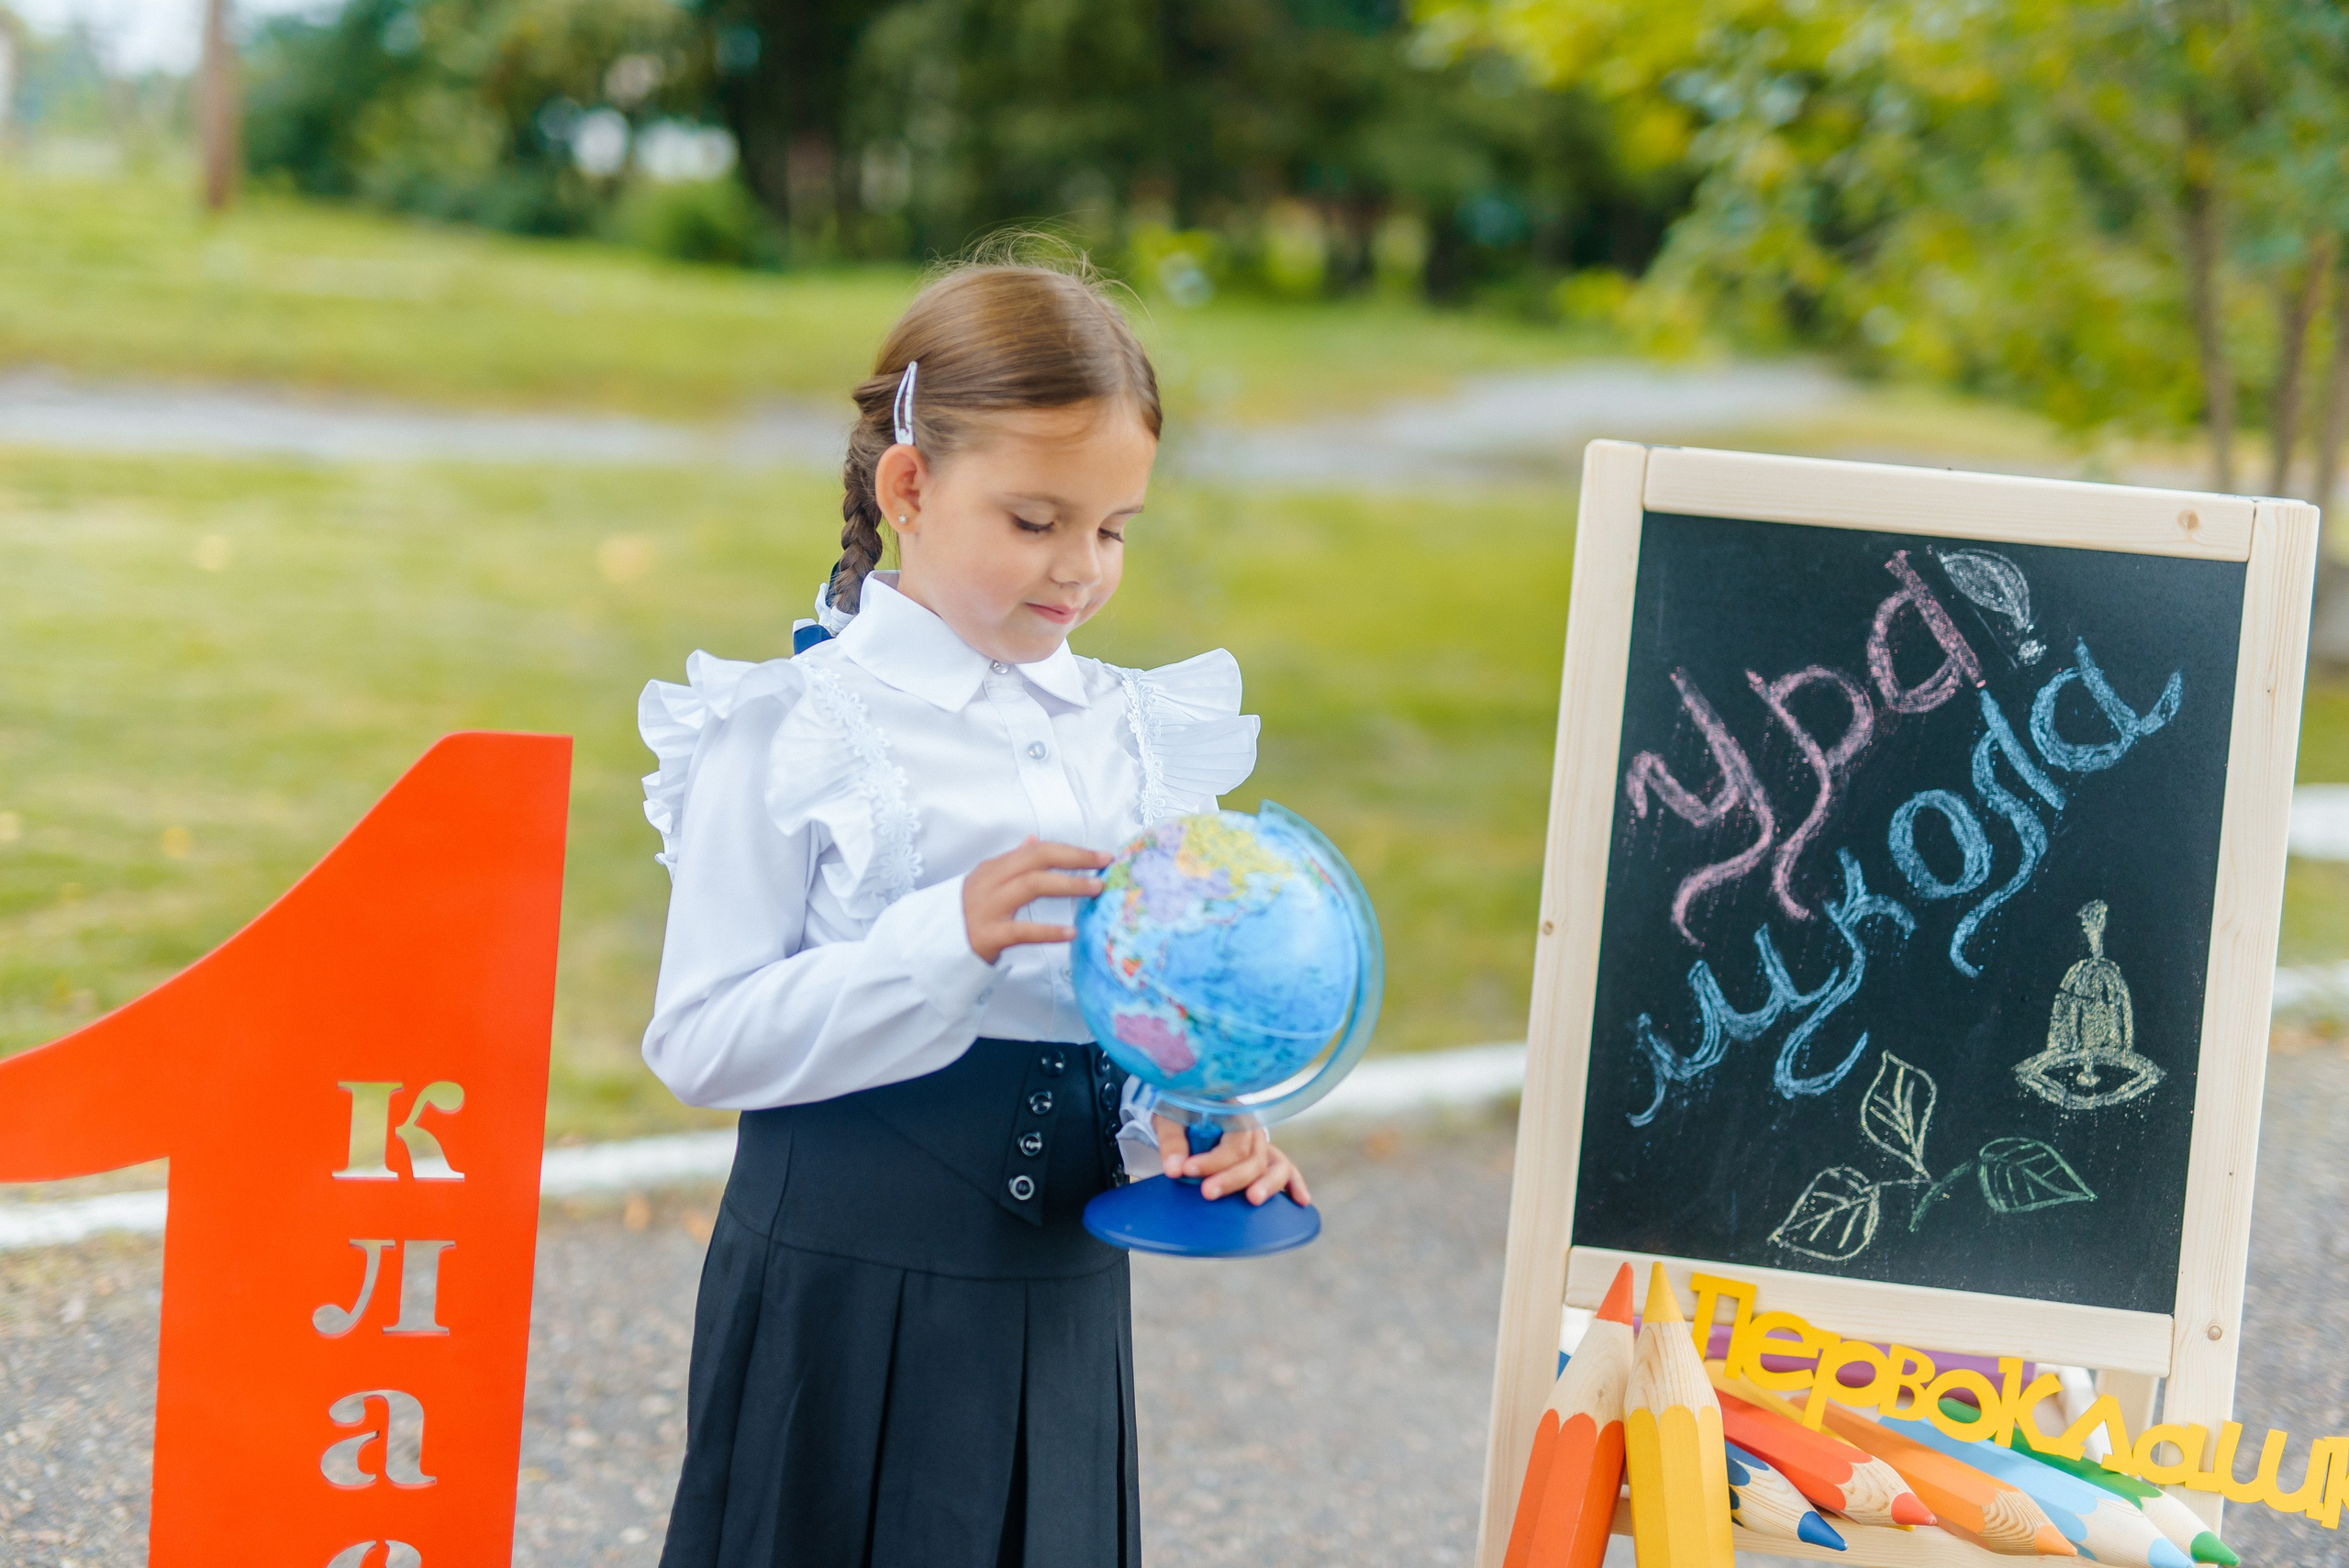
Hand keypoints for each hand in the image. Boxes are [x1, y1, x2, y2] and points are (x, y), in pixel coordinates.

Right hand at [962, 837, 1109, 963]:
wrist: (933, 947)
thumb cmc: (967, 915)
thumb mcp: (986, 883)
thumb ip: (1011, 862)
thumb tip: (1034, 839)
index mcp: (993, 869)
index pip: (1037, 851)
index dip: (1070, 851)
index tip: (1100, 856)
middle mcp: (989, 883)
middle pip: (1036, 860)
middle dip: (1074, 859)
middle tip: (1104, 865)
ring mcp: (987, 908)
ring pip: (1031, 886)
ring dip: (1068, 885)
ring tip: (1095, 889)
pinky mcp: (987, 936)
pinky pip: (1022, 931)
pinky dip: (1048, 931)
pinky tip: (1071, 933)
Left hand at [1154, 1114, 1310, 1206]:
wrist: (1190, 1106)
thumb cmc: (1181, 1113)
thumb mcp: (1170, 1120)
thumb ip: (1172, 1142)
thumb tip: (1174, 1169)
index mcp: (1232, 1114)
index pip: (1230, 1142)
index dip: (1211, 1160)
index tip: (1187, 1170)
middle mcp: (1252, 1130)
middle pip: (1252, 1158)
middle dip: (1231, 1178)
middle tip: (1208, 1193)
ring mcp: (1261, 1145)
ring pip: (1275, 1166)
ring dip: (1266, 1185)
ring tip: (1253, 1199)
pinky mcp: (1265, 1159)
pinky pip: (1286, 1170)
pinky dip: (1296, 1184)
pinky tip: (1301, 1201)